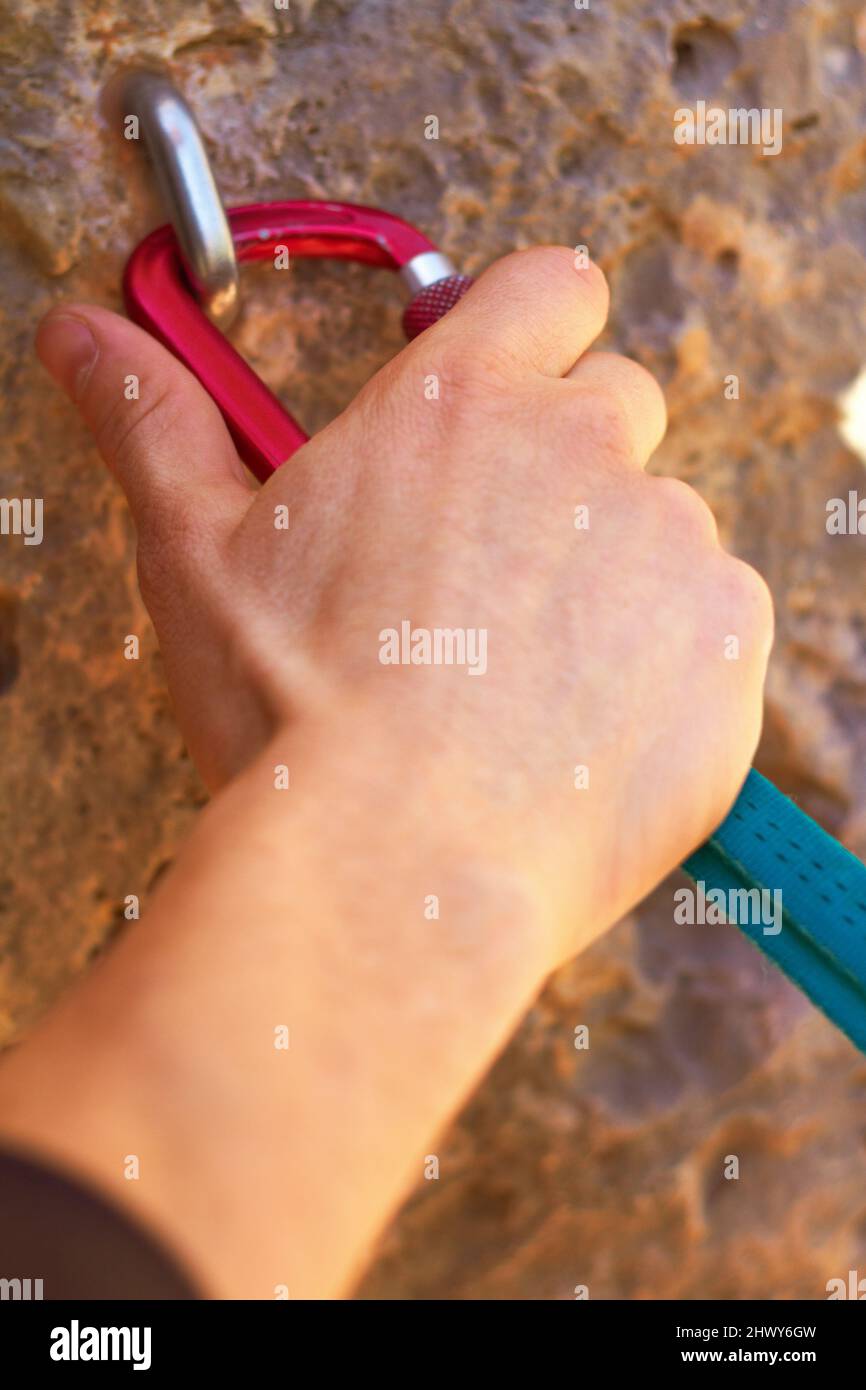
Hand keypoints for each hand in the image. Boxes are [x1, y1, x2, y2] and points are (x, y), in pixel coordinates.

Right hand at [37, 246, 772, 962]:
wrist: (397, 865)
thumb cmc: (295, 714)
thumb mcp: (197, 554)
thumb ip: (155, 421)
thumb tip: (85, 335)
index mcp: (461, 401)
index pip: (552, 287)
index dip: (533, 331)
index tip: (504, 389)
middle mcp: (584, 448)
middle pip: (617, 405)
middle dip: (569, 464)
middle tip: (493, 566)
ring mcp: (670, 546)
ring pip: (663, 525)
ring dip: (612, 573)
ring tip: (525, 672)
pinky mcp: (725, 647)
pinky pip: (714, 621)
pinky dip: (669, 659)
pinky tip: (583, 723)